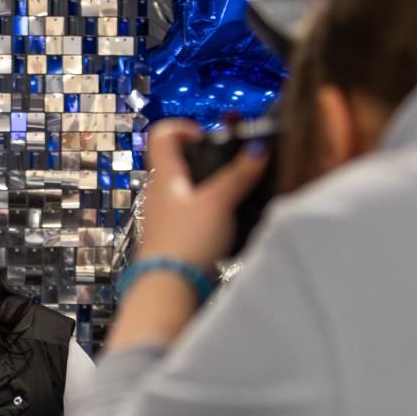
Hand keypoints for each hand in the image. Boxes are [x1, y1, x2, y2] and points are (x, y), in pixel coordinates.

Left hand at [136, 119, 271, 270]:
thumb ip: (238, 175)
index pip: (162, 133)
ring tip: (236, 197)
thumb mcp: (218, 202)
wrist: (168, 288)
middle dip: (208, 160)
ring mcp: (162, 216)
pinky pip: (190, 213)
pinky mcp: (172, 237)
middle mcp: (158, 191)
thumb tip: (258, 147)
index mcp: (164, 175)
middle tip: (233, 170)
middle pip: (178, 161)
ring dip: (210, 188)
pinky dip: (208, 211)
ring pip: (186, 189)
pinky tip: (227, 223)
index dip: (185, 127)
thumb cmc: (189, 239)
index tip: (211, 139)